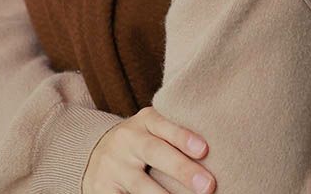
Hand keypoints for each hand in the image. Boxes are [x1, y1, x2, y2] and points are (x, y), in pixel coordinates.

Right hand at [82, 105, 214, 193]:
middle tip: (209, 186)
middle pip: (155, 152)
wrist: (94, 153)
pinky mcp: (103, 189)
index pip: (164, 125)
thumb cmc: (141, 144)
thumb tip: (216, 154)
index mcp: (144, 122)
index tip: (205, 149)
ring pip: (140, 185)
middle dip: (182, 169)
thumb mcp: (152, 131)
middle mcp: (127, 140)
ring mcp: (114, 165)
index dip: (183, 136)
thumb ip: (175, 136)